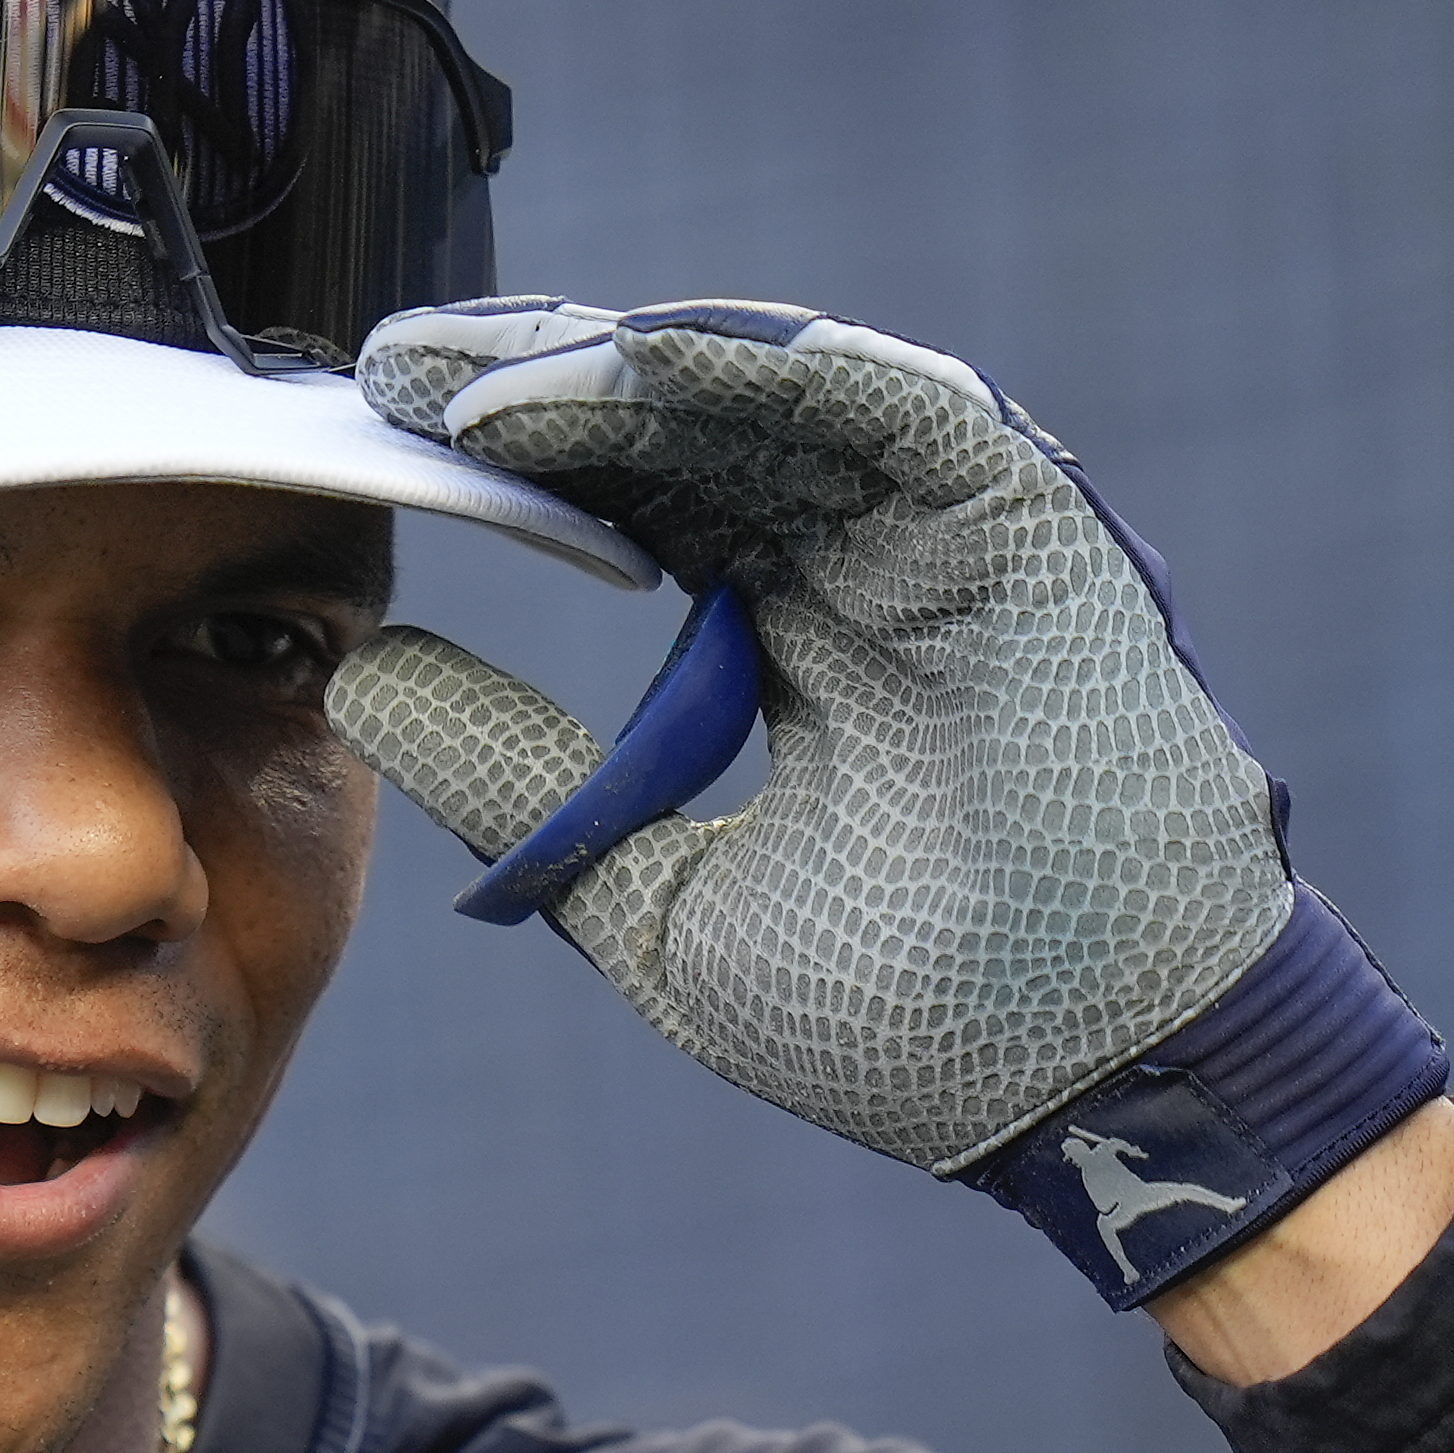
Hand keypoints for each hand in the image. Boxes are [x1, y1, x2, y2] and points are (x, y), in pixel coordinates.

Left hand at [328, 297, 1447, 1309]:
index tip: (375, 429)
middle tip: (393, 366)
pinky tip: (641, 363)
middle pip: (681, 426)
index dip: (510, 454)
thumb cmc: (908, 1025)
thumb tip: (362, 675)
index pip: (630, 498)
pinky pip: (898, 413)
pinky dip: (774, 374)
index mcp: (786, 635)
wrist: (1091, 1089)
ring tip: (478, 380)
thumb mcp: (651, 896)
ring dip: (619, 374)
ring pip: (767, 401)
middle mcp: (861, 563)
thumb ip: (516, 780)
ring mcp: (948, 539)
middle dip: (535, 383)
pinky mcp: (1029, 531)